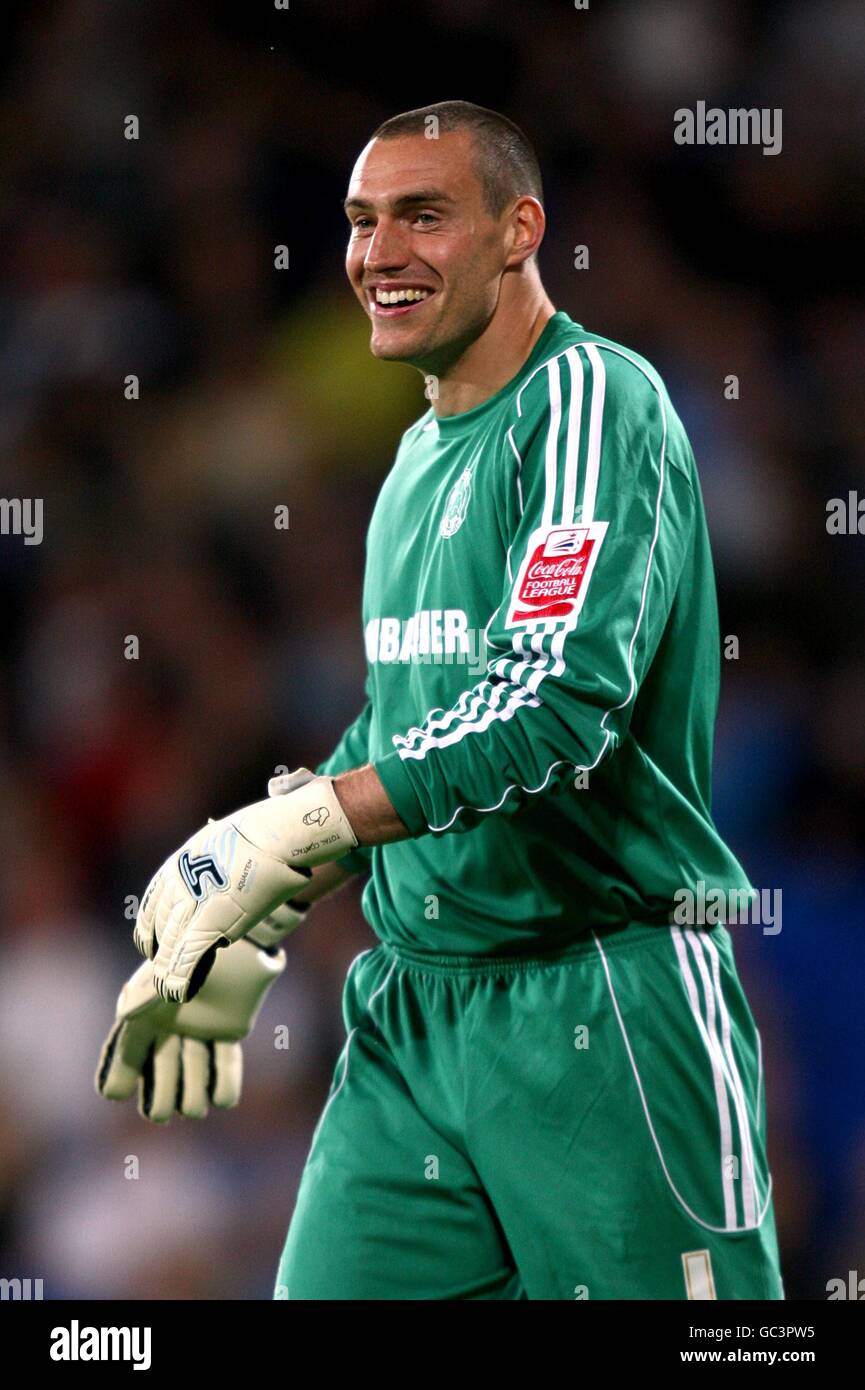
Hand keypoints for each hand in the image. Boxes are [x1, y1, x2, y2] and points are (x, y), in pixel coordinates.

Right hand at [96, 935, 290, 1121]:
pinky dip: (225, 1085)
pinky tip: (224, 1098)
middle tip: (162, 1114)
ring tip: (197, 1105)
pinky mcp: (229, 1029)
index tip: (115, 1093)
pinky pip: (226, 1066)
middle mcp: (171, 1025)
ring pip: (193, 1076)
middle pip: (161, 1073)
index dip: (120, 1074)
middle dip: (160, 1096)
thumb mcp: (165, 965)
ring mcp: (200, 1030)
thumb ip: (146, 989)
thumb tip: (125, 1014)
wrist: (236, 929)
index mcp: (147, 1011)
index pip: (127, 1050)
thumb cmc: (194, 944)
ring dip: (193, 1093)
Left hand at [134, 769, 356, 1002]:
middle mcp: (178, 882)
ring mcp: (193, 901)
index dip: (152, 928)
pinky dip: (181, 976)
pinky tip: (178, 990)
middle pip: (159, 926)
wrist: (282, 833)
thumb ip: (214, 856)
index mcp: (180, 862)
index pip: (153, 903)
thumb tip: (223, 860)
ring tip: (168, 989)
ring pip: (170, 945)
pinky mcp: (212, 921)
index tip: (153, 943)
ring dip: (168, 970)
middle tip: (161, 972)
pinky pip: (188, 955)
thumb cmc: (266, 828)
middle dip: (160, 951)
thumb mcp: (223, 837)